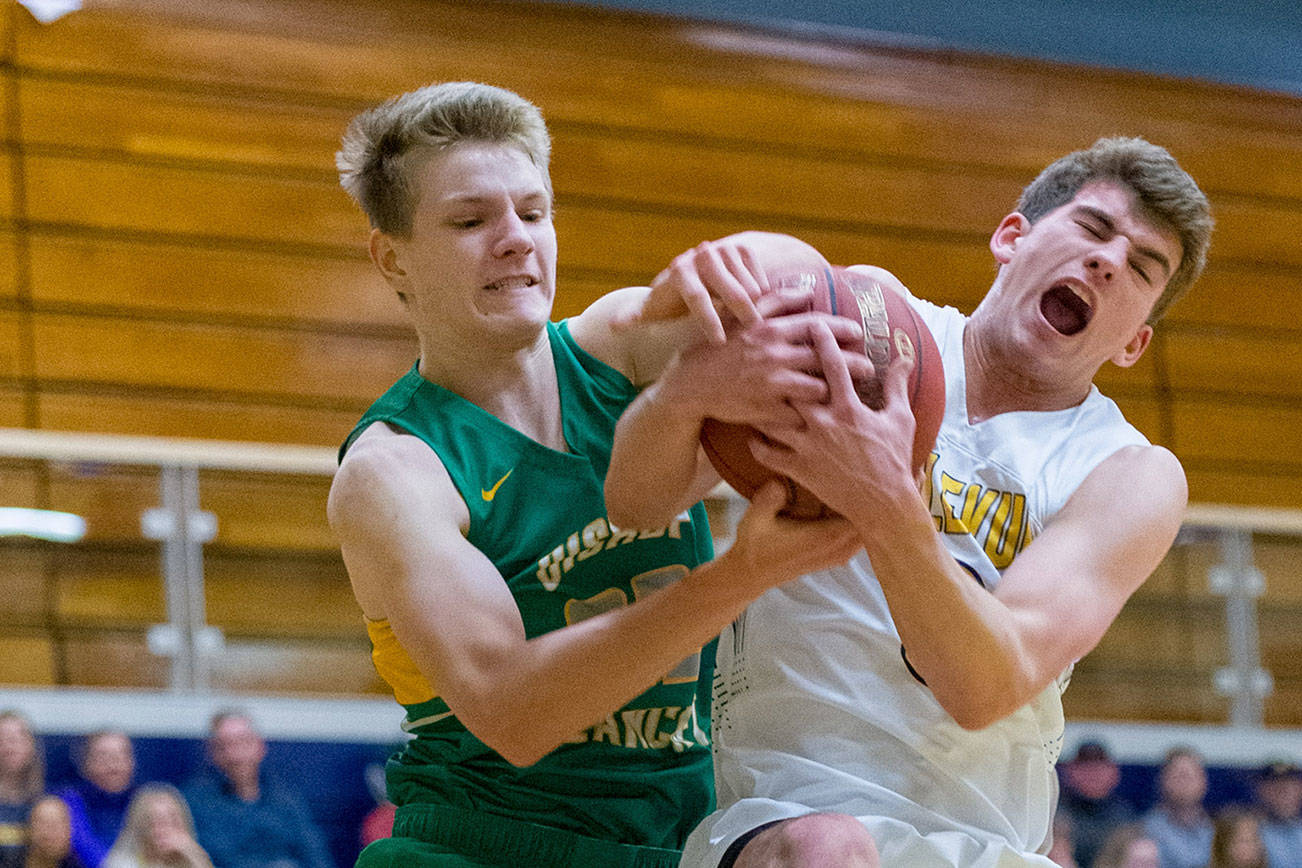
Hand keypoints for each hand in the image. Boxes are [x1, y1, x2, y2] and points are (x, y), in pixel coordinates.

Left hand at [611, 238, 769, 342]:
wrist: (699, 270)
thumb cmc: (674, 298)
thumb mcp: (655, 307)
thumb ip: (635, 316)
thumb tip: (613, 326)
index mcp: (680, 272)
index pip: (698, 298)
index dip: (709, 321)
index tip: (719, 341)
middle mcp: (703, 255)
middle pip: (733, 292)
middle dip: (743, 317)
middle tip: (752, 337)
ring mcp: (725, 250)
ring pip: (751, 287)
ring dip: (756, 309)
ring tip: (756, 328)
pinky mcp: (744, 249)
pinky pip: (762, 278)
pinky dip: (766, 297)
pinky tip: (761, 311)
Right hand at [658, 290, 871, 428]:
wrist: (690, 385)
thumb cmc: (718, 349)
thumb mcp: (742, 319)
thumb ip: (775, 301)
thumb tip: (807, 290)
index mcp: (770, 330)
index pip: (817, 326)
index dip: (842, 329)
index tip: (858, 333)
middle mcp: (774, 355)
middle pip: (826, 358)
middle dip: (853, 364)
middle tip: (869, 368)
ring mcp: (770, 384)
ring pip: (818, 388)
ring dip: (834, 392)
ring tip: (849, 394)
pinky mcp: (766, 410)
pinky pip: (799, 415)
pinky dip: (811, 416)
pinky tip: (822, 418)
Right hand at [726, 480, 861, 585]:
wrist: (751, 573)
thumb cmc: (755, 545)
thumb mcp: (757, 516)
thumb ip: (773, 495)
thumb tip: (787, 477)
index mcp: (826, 536)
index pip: (864, 513)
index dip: (869, 491)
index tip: (866, 470)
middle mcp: (838, 547)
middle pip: (873, 522)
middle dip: (873, 499)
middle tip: (869, 472)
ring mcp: (839, 554)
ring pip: (868, 531)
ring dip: (868, 512)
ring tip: (864, 486)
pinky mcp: (835, 557)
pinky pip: (859, 538)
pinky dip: (861, 523)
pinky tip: (852, 506)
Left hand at [752, 320, 918, 522]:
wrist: (884, 503)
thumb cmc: (894, 459)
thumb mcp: (901, 419)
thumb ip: (897, 386)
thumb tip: (904, 357)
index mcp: (849, 408)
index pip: (833, 366)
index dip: (823, 341)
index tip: (814, 322)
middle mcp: (824, 423)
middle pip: (794, 387)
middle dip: (782, 367)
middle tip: (768, 352)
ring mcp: (808, 447)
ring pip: (773, 419)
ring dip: (761, 405)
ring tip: (750, 393)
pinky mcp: (799, 469)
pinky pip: (768, 454)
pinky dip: (757, 444)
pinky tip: (752, 434)